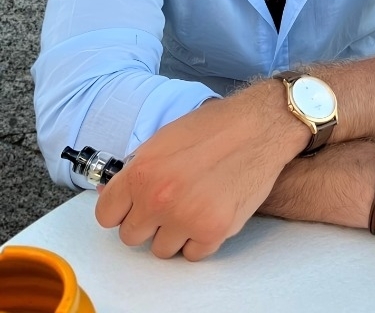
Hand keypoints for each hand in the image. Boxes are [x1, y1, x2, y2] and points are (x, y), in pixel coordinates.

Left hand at [95, 82, 307, 260]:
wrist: (260, 126)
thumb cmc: (216, 126)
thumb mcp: (166, 138)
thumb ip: (139, 168)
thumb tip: (116, 193)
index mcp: (142, 171)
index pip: (106, 215)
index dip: (122, 209)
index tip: (134, 206)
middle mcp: (159, 198)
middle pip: (132, 237)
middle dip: (149, 222)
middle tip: (171, 204)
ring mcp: (186, 217)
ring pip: (162, 250)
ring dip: (176, 233)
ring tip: (196, 206)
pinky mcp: (214, 230)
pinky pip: (194, 254)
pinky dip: (201, 240)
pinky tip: (211, 213)